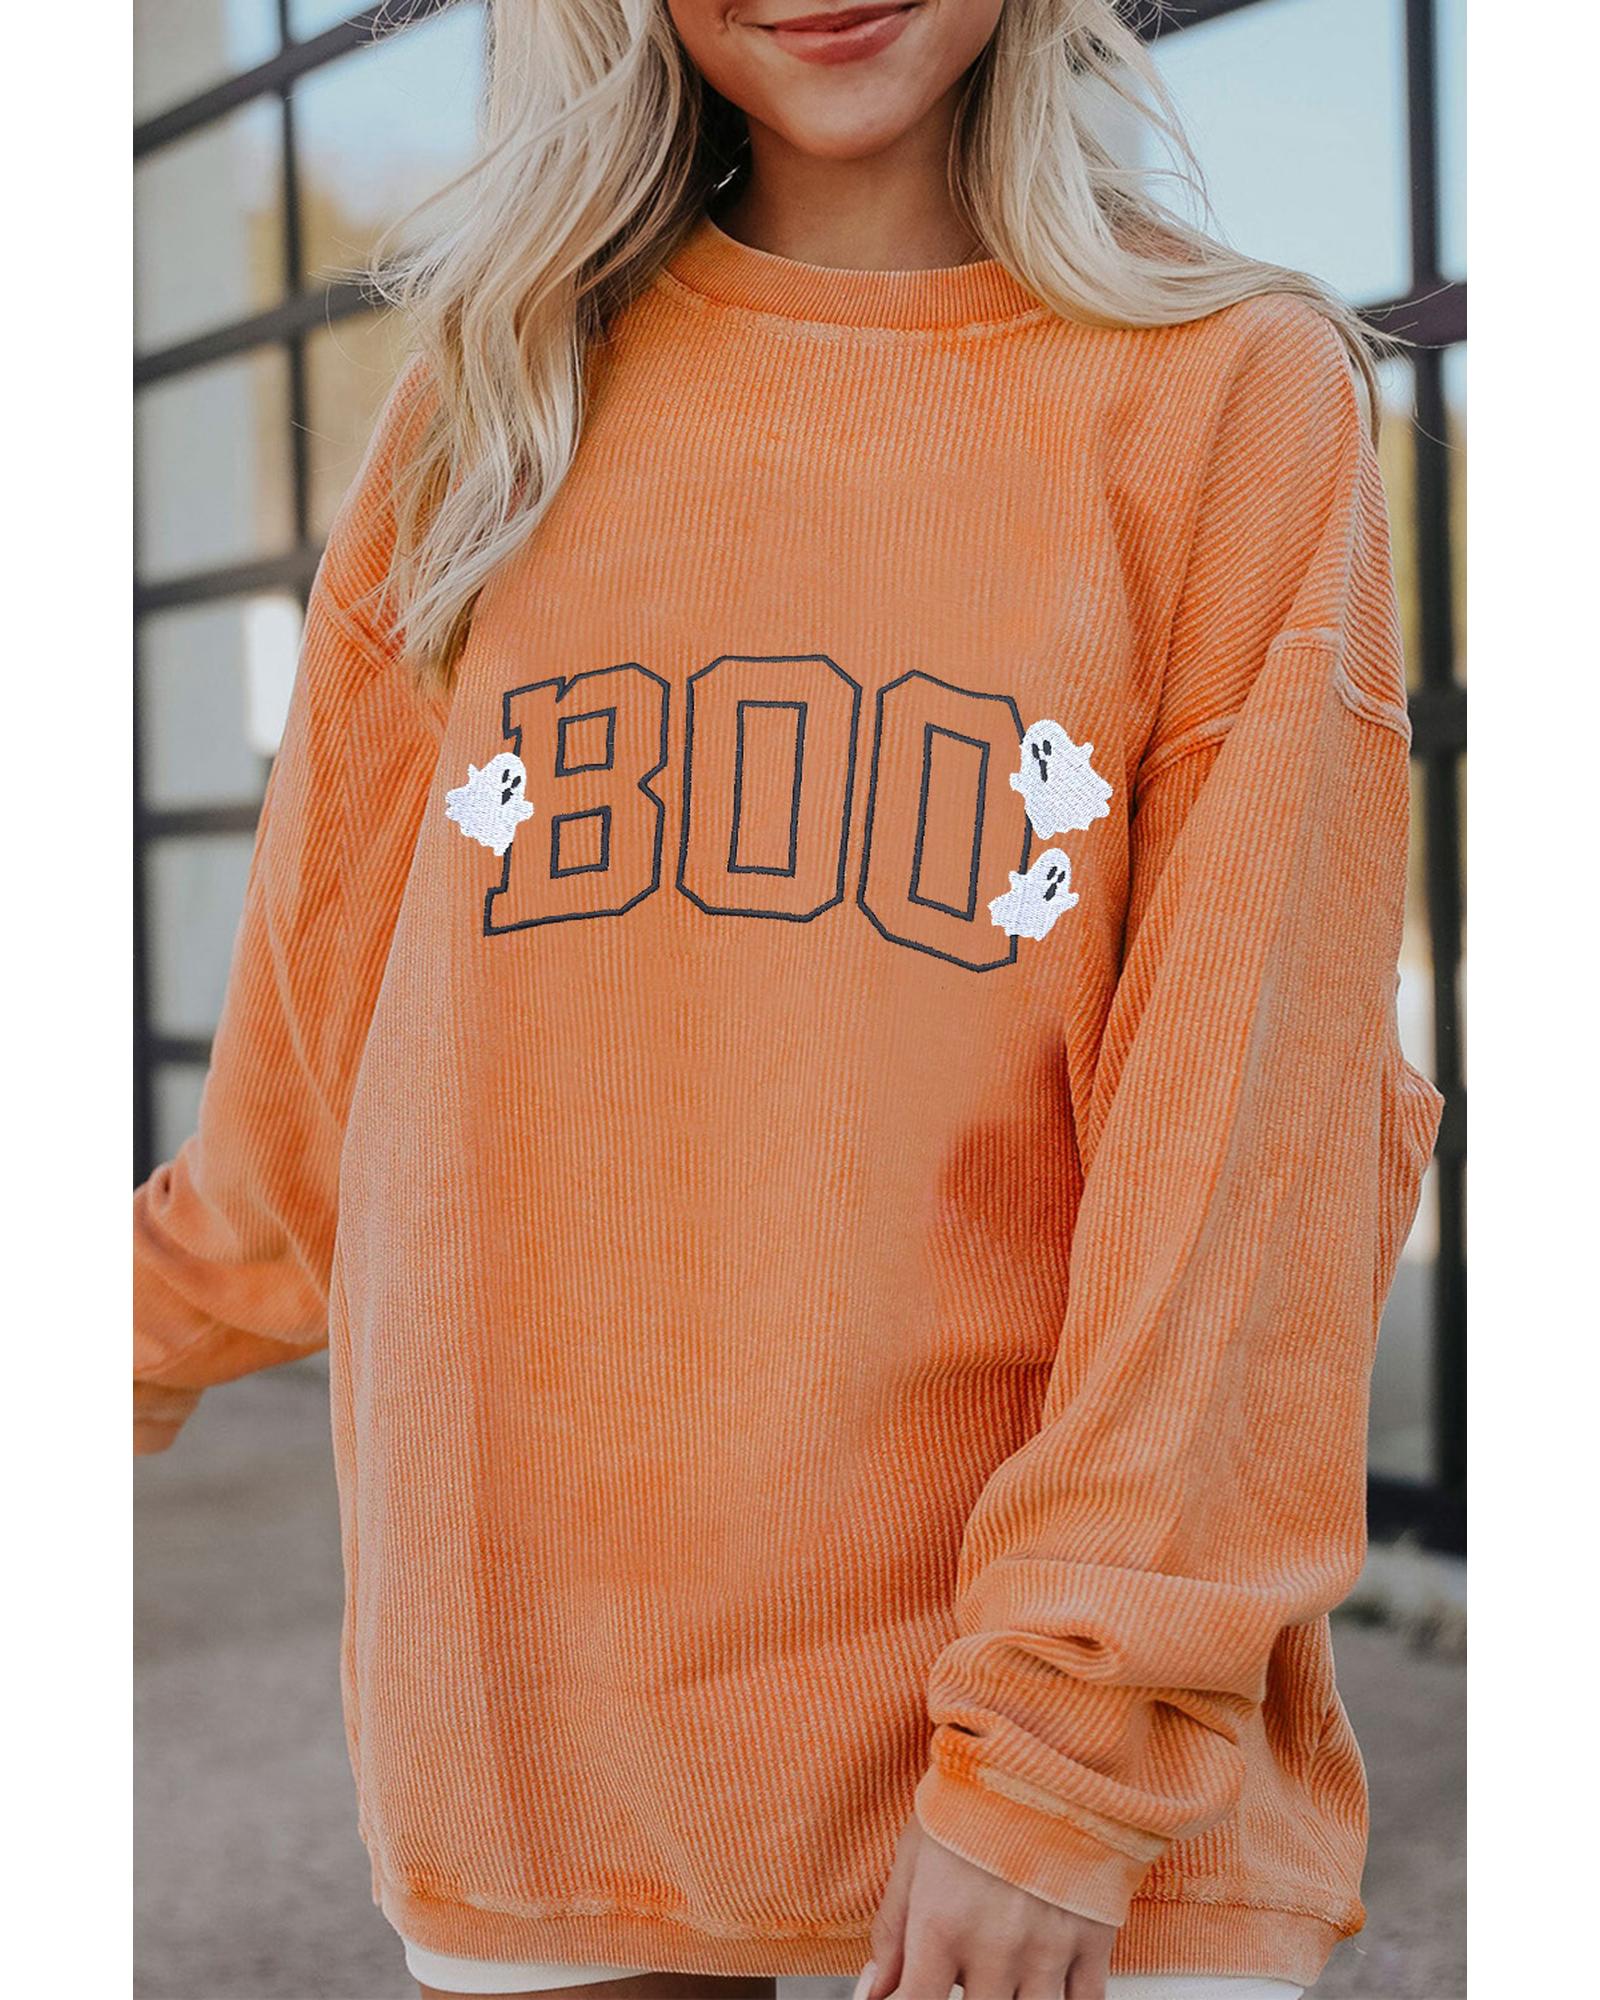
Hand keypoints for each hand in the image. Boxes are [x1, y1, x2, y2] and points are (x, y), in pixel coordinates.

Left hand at [857, 1814, 1117, 1999]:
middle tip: (964, 1970)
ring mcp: (1047, 1947)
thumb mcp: (914, 1856)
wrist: (1042, 1748)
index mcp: (942, 1923)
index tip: (908, 1997)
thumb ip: (891, 1932)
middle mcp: (996, 1945)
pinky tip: (1045, 1986)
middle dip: (966, 1999)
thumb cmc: (972, 1797)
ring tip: (1001, 1974)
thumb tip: (871, 1993)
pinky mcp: (1092, 1939)